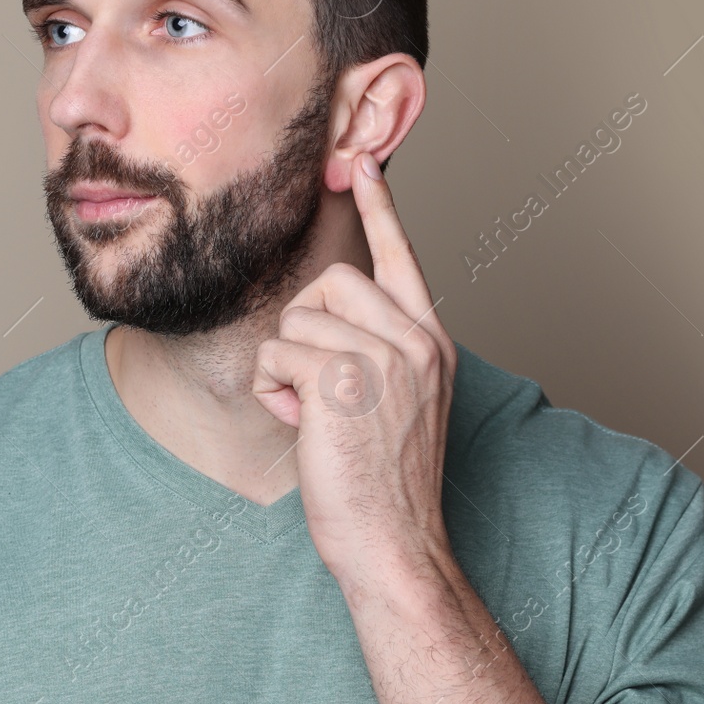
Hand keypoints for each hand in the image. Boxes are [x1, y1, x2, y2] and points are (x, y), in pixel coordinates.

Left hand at [252, 151, 457, 586]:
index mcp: (430, 341)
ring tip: (313, 414)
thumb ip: (377, 349)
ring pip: (297, 320)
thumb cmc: (383, 481)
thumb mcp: (397, 401)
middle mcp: (414, 340)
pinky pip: (278, 353)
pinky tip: (301, 425)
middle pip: (331, 281)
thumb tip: (324, 317)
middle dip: (305, 326)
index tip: (365, 160)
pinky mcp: (343, 378)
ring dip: (286, 368)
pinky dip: (273, 390)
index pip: (404, 256)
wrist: (393, 543)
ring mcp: (383, 357)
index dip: (381, 208)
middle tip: (317, 386)